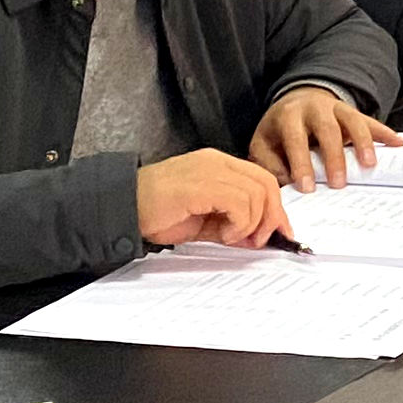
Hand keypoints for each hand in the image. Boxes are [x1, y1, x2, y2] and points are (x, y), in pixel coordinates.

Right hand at [134, 148, 292, 247]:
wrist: (123, 207)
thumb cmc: (156, 213)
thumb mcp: (203, 221)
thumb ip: (231, 224)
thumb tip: (259, 238)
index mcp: (218, 165)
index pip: (262, 180)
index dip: (275, 208)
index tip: (279, 232)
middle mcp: (217, 162)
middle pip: (266, 184)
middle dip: (271, 216)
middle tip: (259, 240)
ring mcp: (210, 170)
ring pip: (257, 193)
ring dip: (251, 223)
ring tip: (230, 237)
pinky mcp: (202, 184)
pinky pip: (240, 202)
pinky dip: (240, 223)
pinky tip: (223, 234)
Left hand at [249, 84, 397, 190]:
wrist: (296, 100)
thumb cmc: (279, 130)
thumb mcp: (264, 144)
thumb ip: (269, 164)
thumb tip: (285, 185)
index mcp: (288, 116)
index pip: (295, 139)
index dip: (301, 163)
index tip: (307, 187)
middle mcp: (314, 108)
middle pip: (327, 129)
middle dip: (334, 157)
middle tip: (339, 183)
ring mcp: (336, 107)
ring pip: (352, 121)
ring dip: (363, 142)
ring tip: (369, 165)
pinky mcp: (352, 112)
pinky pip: (371, 121)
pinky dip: (385, 133)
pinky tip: (398, 144)